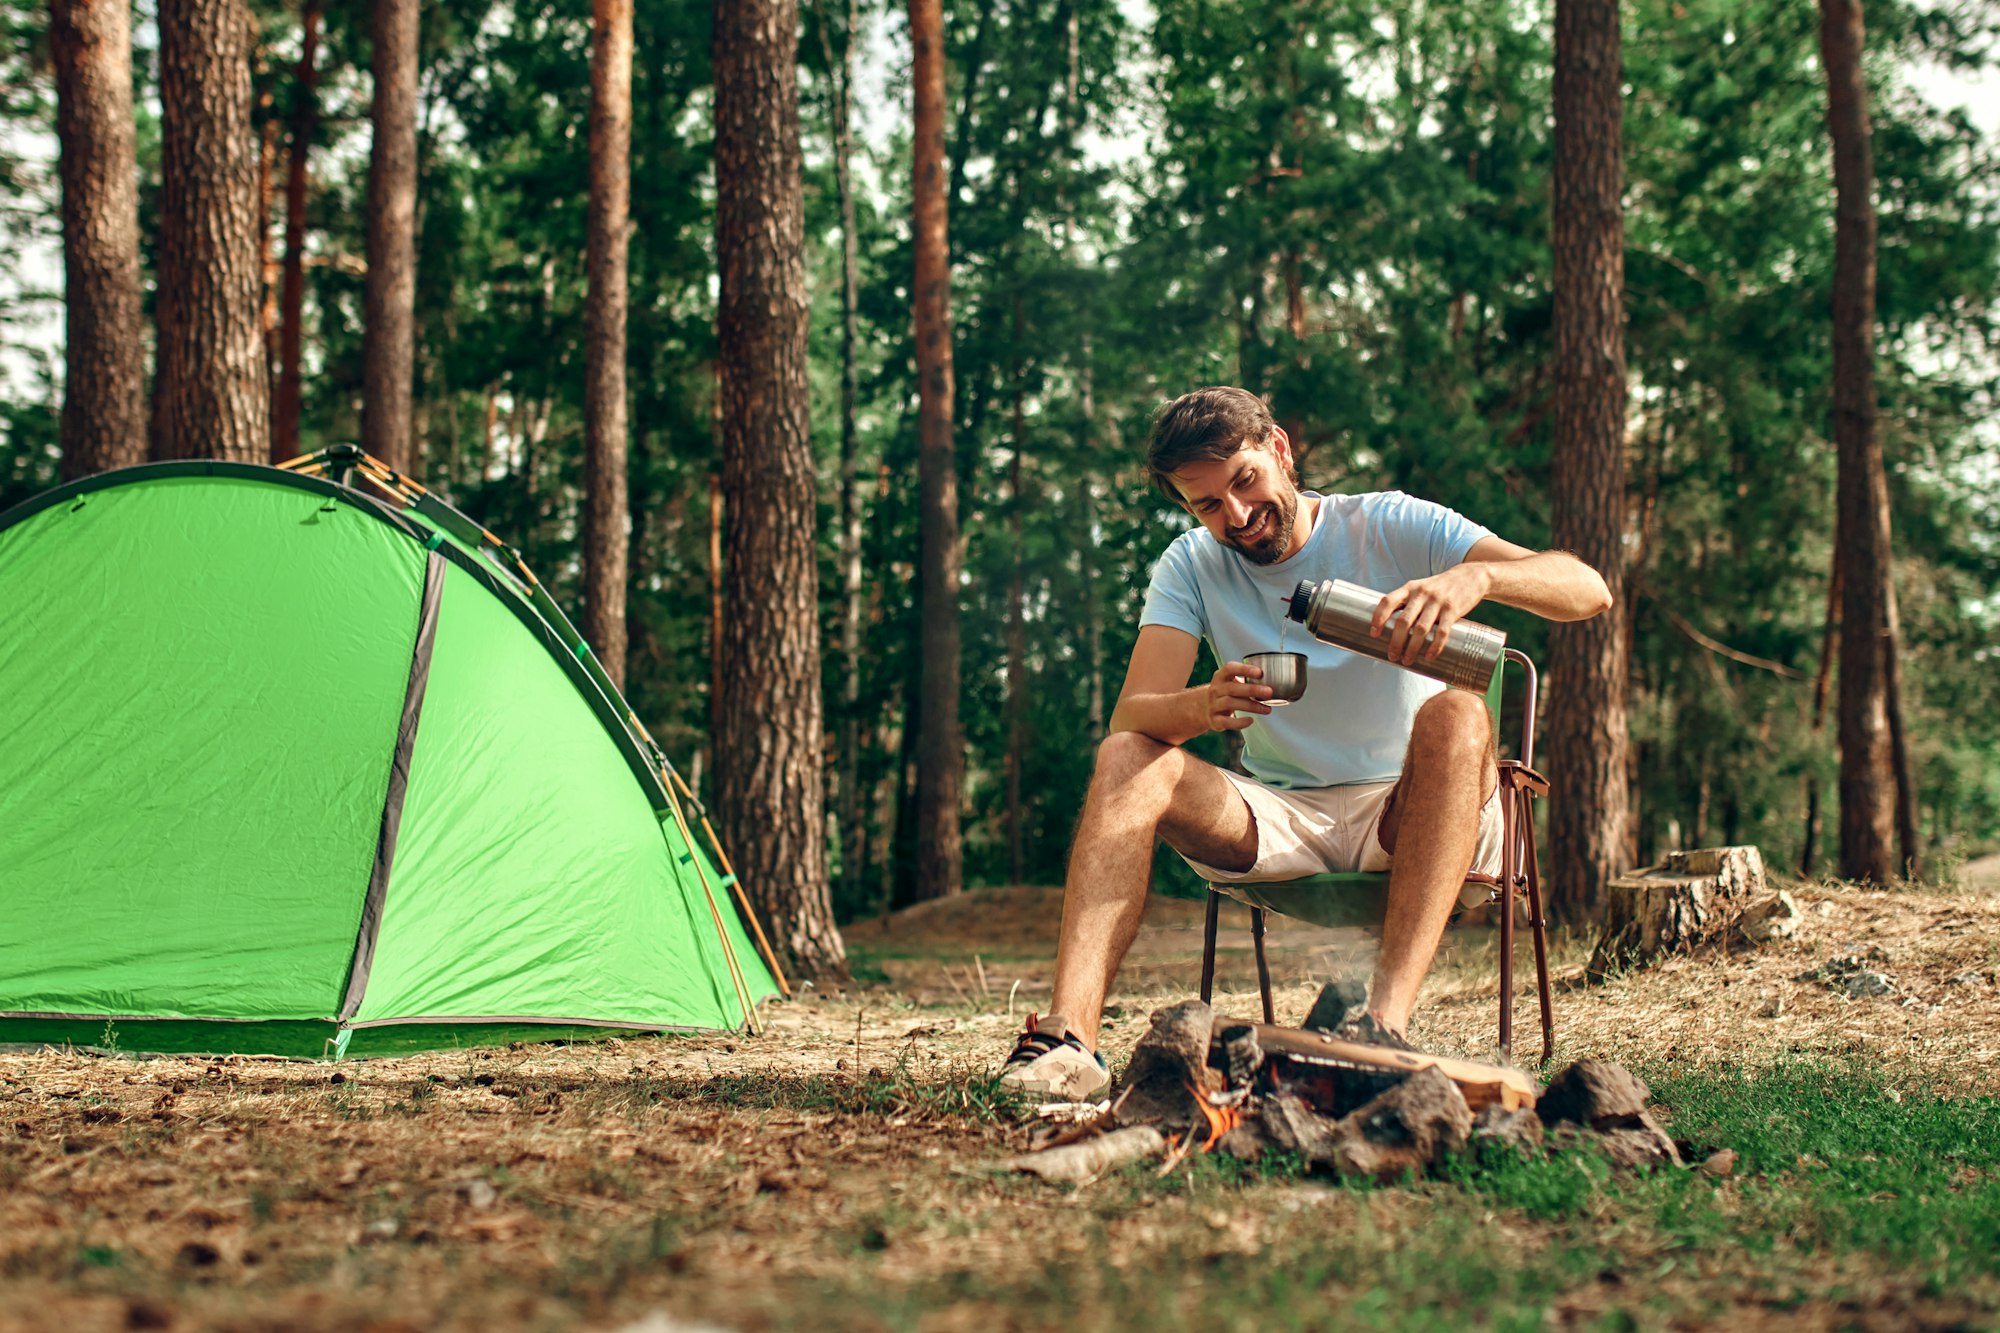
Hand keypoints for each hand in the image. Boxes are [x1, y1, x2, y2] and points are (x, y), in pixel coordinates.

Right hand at [1203, 661, 1272, 730]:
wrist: (1204, 708)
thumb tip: (1275, 681)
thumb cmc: (1226, 693)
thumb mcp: (1230, 682)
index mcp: (1220, 677)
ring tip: (1267, 709)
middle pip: (1232, 688)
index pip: (1229, 669)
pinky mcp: (1214, 720)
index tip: (1260, 672)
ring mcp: (1213, 705)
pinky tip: (1251, 720)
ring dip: (1251, 706)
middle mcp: (1215, 690)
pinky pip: (1227, 722)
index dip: (1244, 669)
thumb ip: (1247, 680)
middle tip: (1269, 692)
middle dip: (1252, 690)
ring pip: (1231, 704)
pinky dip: (1239, 722)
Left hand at [1371, 565, 1490, 665]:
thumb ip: (1407, 603)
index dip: (1378, 618)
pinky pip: (1442, 632)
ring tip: (1407, 660)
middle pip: (1403, 621)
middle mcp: (1422, 593)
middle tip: (1392, 656)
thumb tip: (1389, 627)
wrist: (1471, 576)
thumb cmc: (1440, 587)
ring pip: (1421, 629)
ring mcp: (1438, 602)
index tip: (1374, 634)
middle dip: (1395, 641)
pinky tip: (1429, 657)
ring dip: (1412, 648)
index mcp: (1410, 587)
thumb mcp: (1420, 587)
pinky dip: (1434, 647)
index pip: (1388, 601)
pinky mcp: (1453, 610)